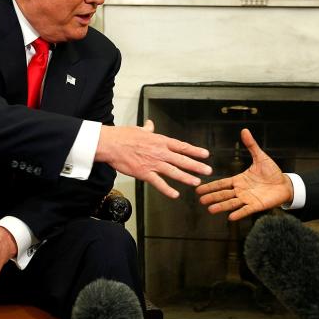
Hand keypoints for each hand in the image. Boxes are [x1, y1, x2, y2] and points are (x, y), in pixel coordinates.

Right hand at [96, 119, 211, 197]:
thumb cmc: (123, 136)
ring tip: (197, 182)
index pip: (181, 146)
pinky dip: (167, 189)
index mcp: (160, 141)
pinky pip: (158, 183)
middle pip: (182, 160)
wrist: (110, 144)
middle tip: (208, 171)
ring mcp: (153, 163)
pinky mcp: (144, 173)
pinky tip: (175, 194)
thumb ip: (147, 129)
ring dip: (186, 177)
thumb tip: (150, 124)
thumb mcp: (139, 130)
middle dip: (196, 166)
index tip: (205, 154)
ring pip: (173, 171)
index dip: (195, 151)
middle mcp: (160, 152)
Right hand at [196, 129, 292, 220]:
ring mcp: (248, 199)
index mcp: (239, 180)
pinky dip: (239, 213)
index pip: (222, 183)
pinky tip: (230, 217)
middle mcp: (241, 190)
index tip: (199, 189)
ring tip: (211, 210)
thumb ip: (251, 145)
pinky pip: (246, 210)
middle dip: (212, 197)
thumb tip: (244, 130)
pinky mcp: (256, 206)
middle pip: (223, 194)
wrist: (285, 184)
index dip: (211, 186)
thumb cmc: (272, 172)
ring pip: (232, 203)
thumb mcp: (260, 157)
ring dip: (221, 206)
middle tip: (201, 201)